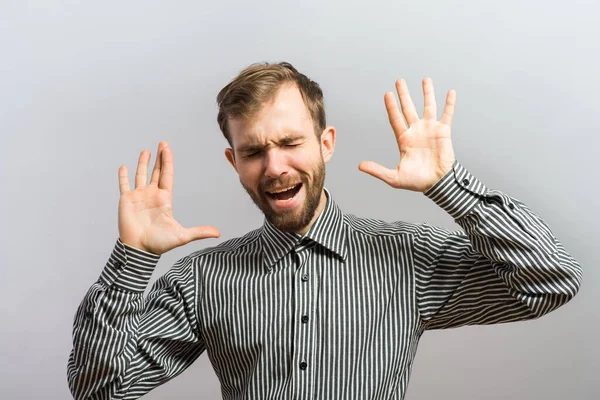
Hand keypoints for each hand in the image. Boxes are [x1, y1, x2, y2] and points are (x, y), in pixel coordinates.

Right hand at [118, 141, 219, 254]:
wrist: (139, 250)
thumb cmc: (159, 244)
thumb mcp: (182, 235)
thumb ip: (199, 232)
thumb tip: (218, 233)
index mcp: (164, 199)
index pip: (167, 175)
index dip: (167, 161)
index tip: (167, 149)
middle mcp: (152, 195)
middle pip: (156, 172)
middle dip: (159, 158)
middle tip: (162, 144)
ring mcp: (139, 197)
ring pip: (141, 175)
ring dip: (143, 163)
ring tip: (145, 151)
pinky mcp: (126, 201)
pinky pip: (124, 185)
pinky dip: (123, 176)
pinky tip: (123, 167)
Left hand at [359, 77, 455, 192]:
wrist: (437, 183)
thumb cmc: (416, 182)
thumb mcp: (394, 177)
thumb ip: (377, 170)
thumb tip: (360, 166)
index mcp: (404, 139)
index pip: (396, 119)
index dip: (391, 107)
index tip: (387, 94)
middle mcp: (416, 131)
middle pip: (408, 108)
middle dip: (404, 95)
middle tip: (399, 81)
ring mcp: (430, 130)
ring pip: (428, 107)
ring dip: (427, 93)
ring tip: (425, 79)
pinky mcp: (443, 132)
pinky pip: (447, 115)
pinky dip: (449, 104)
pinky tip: (450, 91)